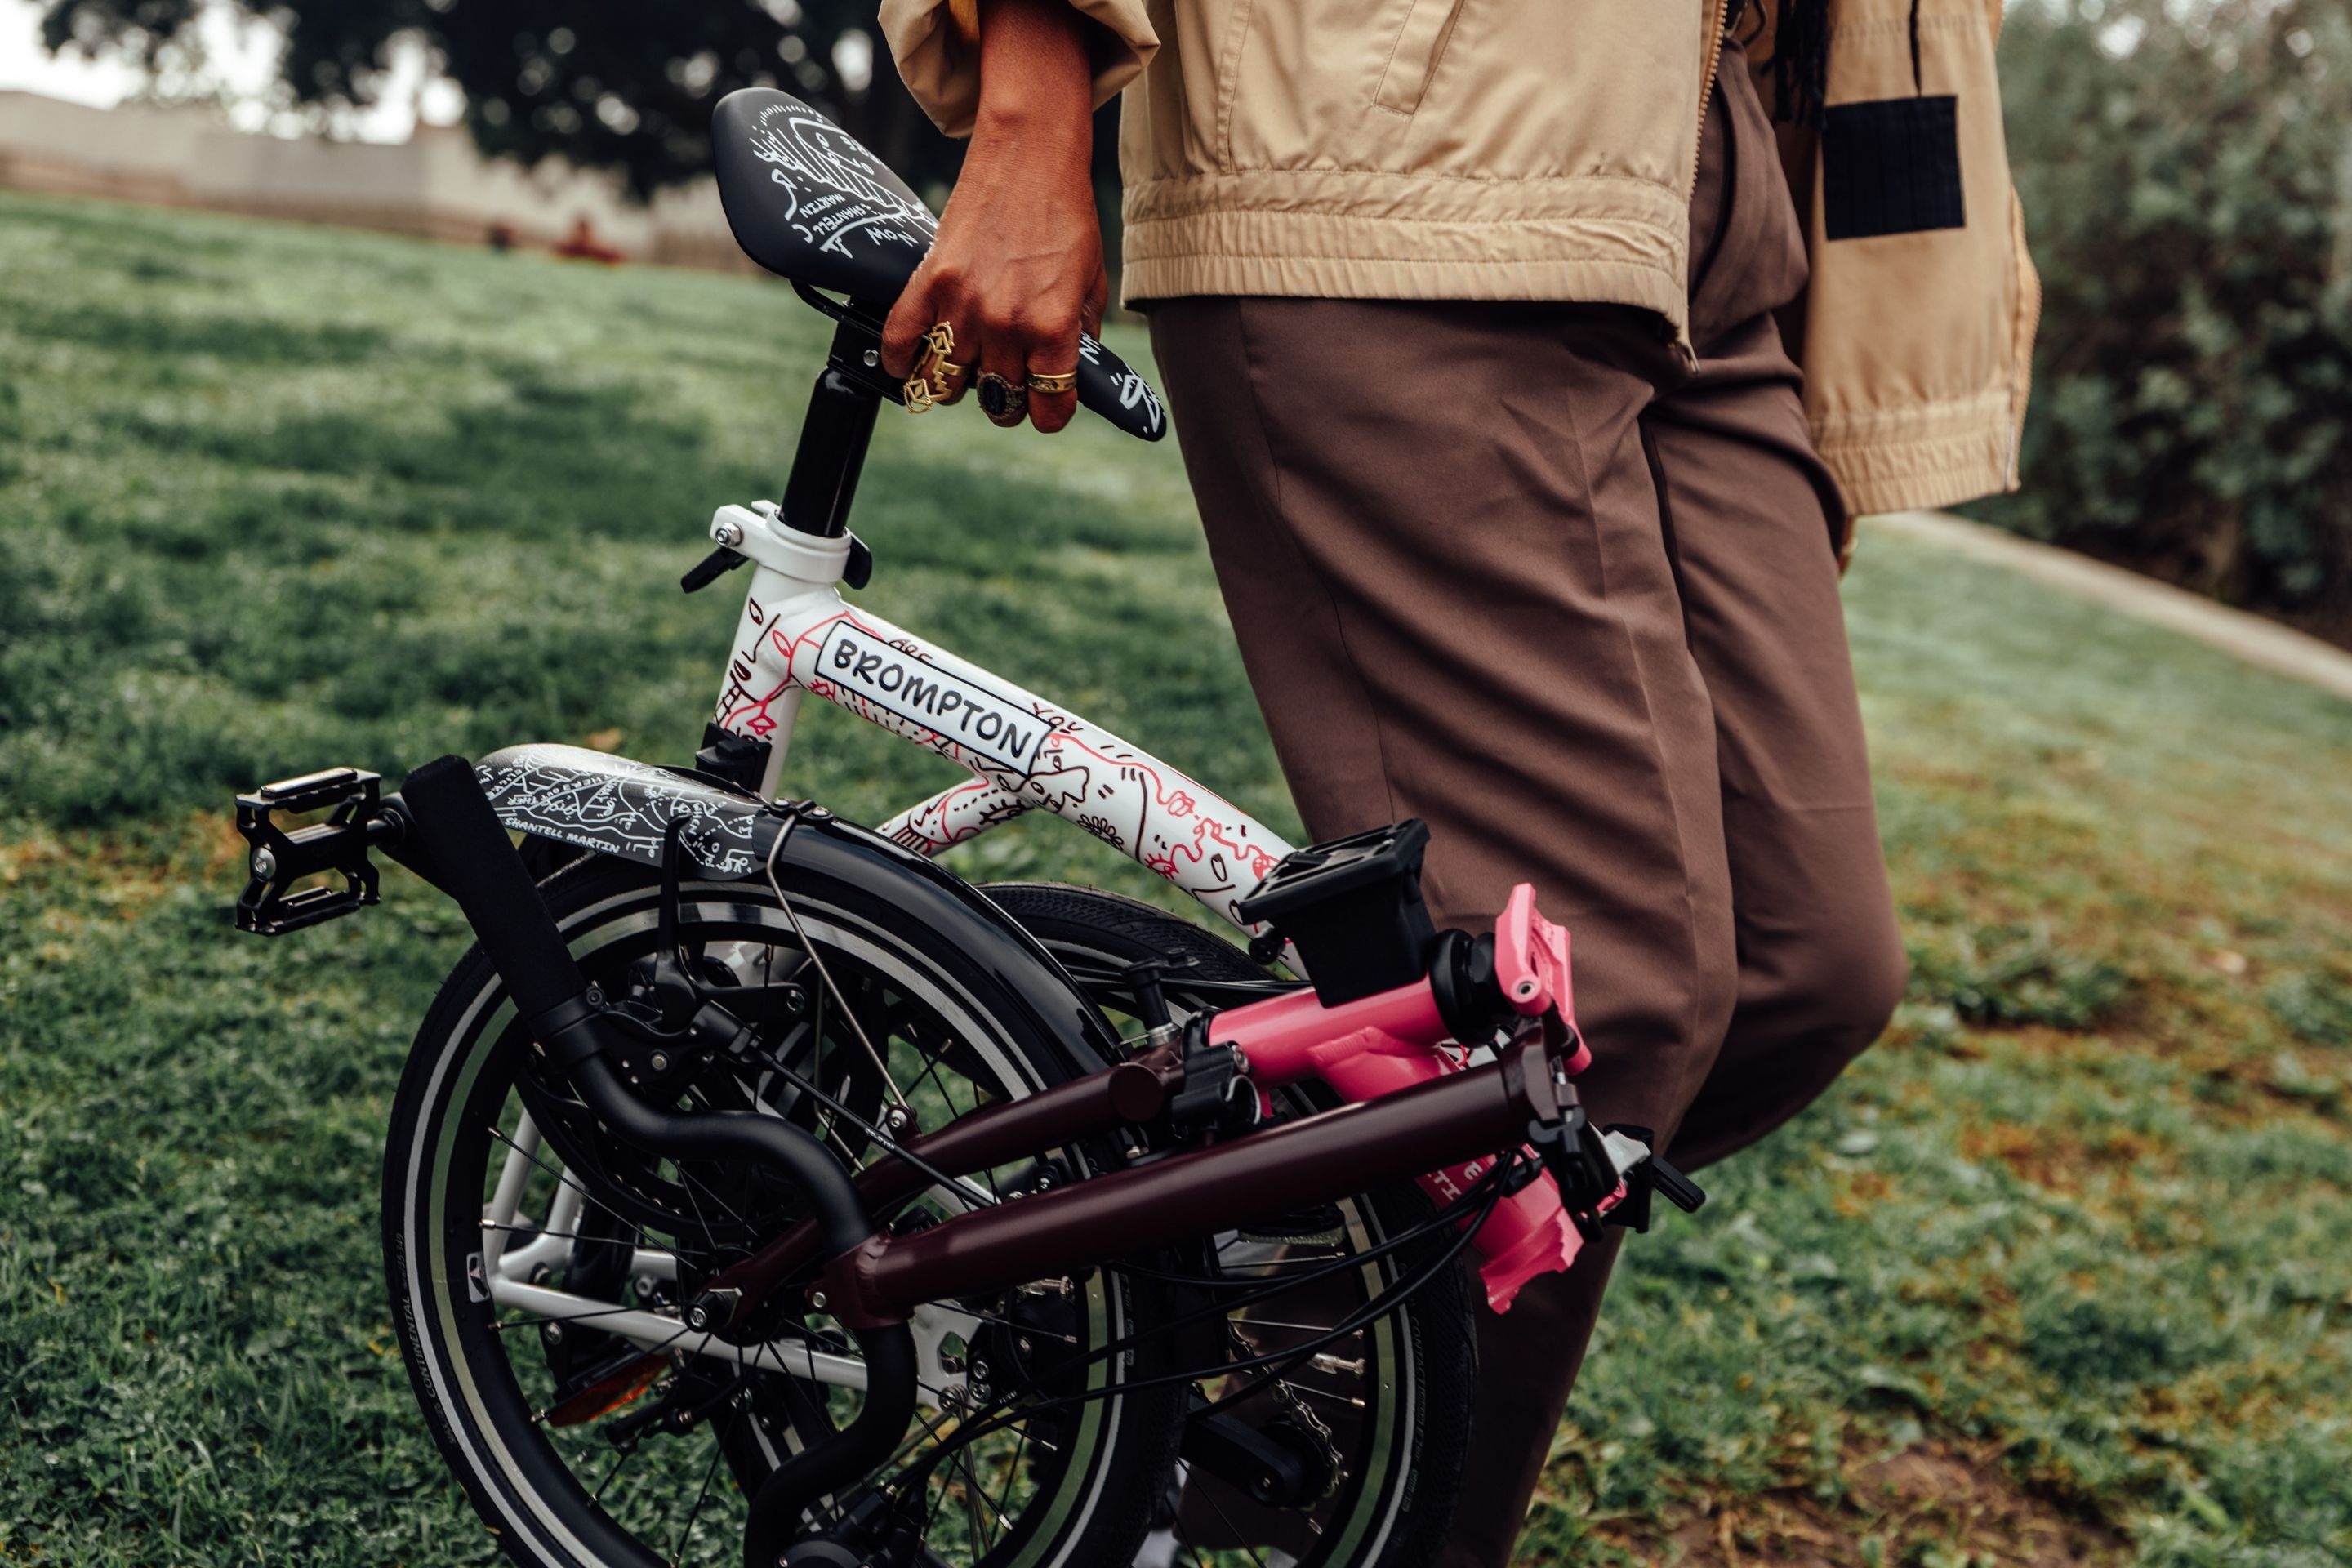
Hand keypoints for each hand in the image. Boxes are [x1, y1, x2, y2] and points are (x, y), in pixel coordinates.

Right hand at [881, 0, 1104, 433]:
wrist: (1029, 155)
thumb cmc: (1067, 216)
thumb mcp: (1092, 284)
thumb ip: (1079, 338)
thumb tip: (1066, 376)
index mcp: (1052, 329)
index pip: (1048, 412)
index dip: (1051, 413)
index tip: (1048, 402)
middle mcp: (1005, 324)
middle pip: (998, 402)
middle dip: (1007, 400)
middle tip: (1010, 379)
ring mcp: (962, 306)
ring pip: (945, 384)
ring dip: (957, 384)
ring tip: (968, 366)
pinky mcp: (928, 282)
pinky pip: (900, 343)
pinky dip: (901, 361)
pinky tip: (912, 362)